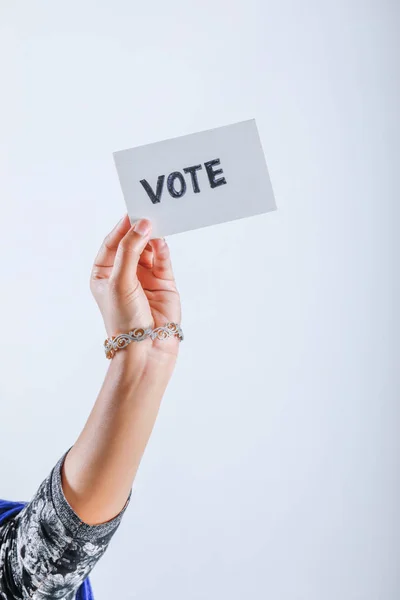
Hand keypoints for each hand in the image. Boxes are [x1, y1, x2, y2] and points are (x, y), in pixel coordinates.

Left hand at [90, 215, 180, 356]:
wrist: (147, 346)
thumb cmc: (124, 318)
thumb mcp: (120, 280)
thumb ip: (130, 250)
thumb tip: (142, 225)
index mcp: (104, 273)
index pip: (112, 243)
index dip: (121, 227)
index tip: (132, 212)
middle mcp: (124, 273)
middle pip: (132, 243)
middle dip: (139, 230)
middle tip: (148, 213)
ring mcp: (144, 277)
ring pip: (149, 249)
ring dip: (152, 237)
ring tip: (158, 223)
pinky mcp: (163, 282)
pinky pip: (163, 259)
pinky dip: (163, 249)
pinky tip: (163, 240)